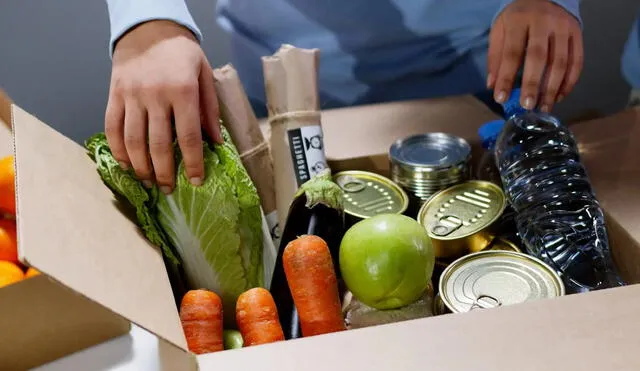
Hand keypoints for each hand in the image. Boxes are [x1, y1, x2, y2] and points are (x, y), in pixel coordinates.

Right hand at [106, 20, 221, 193]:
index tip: (196, 181)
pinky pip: (112, 128)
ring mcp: (131, 96)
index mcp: (183, 91)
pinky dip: (118, 151)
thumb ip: (210, 110)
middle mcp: (155, 95)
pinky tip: (128, 165)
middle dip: (164, 173)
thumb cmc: (181, 54)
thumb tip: (216, 143)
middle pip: (158, 144)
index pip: (188, 136)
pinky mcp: (114, 95)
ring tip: (149, 182)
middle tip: (169, 190)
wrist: (148, 29)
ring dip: (141, 167)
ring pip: (133, 141)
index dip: (192, 163)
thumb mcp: (204, 75)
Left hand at [487, 0, 583, 111]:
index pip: (512, 53)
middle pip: (539, 57)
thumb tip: (493, 86)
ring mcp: (563, 27)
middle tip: (527, 106)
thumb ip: (496, 57)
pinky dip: (569, 81)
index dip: (506, 77)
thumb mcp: (500, 30)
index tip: (501, 99)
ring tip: (544, 107)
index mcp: (519, 20)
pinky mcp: (578, 33)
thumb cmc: (517, 18)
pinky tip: (559, 95)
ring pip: (561, 61)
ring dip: (552, 88)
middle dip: (532, 84)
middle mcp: (544, 22)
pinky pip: (577, 60)